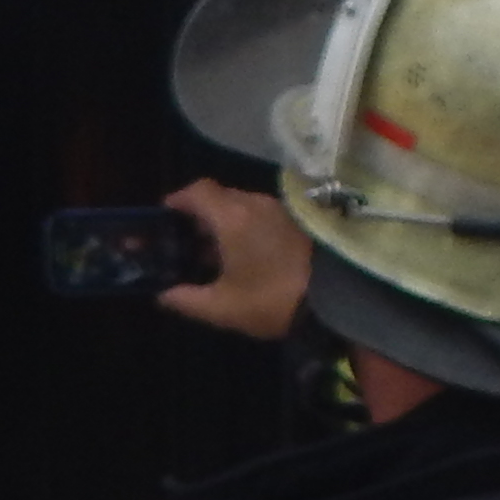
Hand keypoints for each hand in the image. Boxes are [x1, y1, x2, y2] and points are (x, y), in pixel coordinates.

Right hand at [157, 178, 309, 343]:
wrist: (335, 300)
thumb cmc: (271, 300)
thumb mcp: (222, 308)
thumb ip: (186, 299)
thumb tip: (163, 294)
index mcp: (232, 218)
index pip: (198, 191)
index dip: (178, 200)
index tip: (166, 216)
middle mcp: (254, 204)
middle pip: (219, 196)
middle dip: (199, 214)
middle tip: (186, 239)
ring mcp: (278, 210)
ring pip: (241, 204)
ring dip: (223, 220)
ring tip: (215, 251)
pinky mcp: (296, 220)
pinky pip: (260, 213)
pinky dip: (244, 225)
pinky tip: (244, 253)